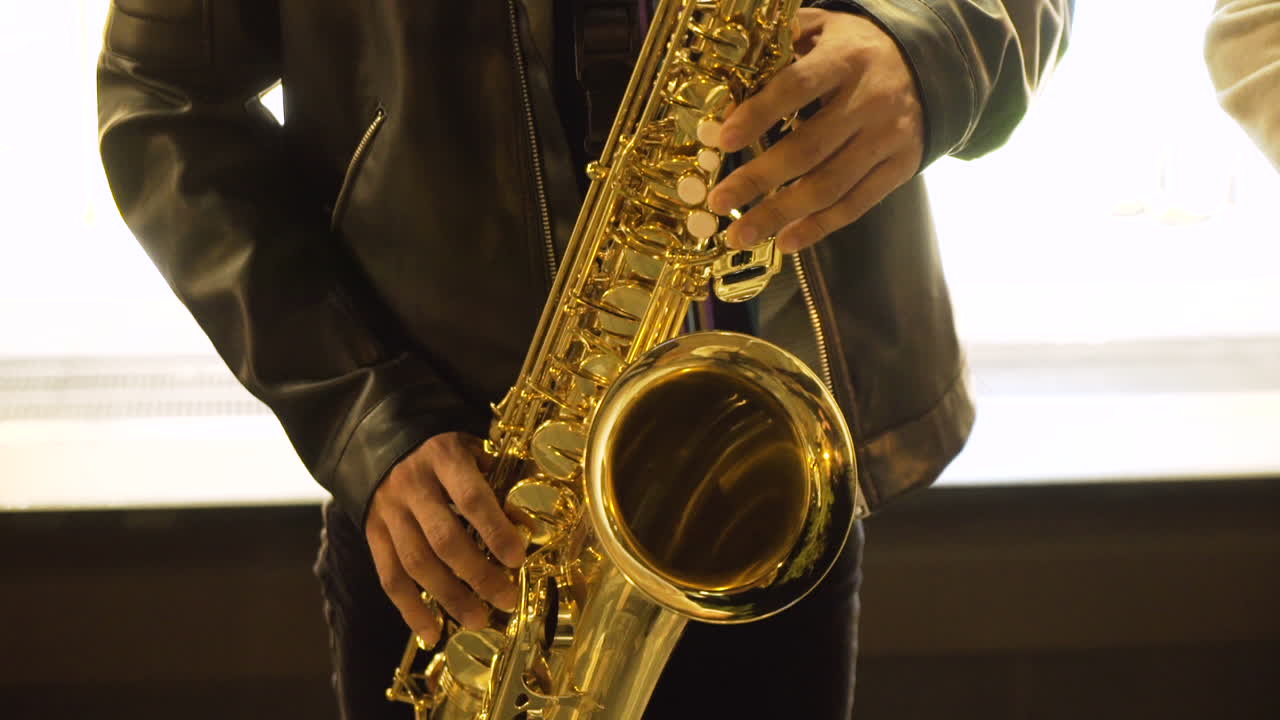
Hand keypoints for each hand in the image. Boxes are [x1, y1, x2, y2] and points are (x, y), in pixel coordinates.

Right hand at [365, 432, 525, 645]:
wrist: (378, 439)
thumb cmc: (441, 451)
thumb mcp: (472, 452)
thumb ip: (497, 487)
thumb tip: (525, 529)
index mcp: (443, 458)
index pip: (470, 498)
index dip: (494, 530)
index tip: (517, 558)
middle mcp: (412, 486)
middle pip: (444, 539)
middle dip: (478, 574)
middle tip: (506, 599)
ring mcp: (388, 511)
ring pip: (416, 563)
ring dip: (449, 598)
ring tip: (479, 621)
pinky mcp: (372, 533)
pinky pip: (389, 577)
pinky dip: (410, 609)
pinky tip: (432, 633)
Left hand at [706, 9, 924, 252]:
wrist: (929, 63)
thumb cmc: (856, 50)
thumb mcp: (823, 29)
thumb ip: (781, 47)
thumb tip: (729, 91)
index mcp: (845, 60)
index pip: (797, 87)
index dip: (759, 114)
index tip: (723, 140)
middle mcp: (870, 100)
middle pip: (809, 147)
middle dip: (758, 178)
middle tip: (718, 201)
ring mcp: (888, 138)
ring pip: (830, 185)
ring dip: (780, 214)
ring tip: (740, 234)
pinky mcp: (901, 167)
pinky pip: (856, 205)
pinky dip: (819, 228)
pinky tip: (785, 241)